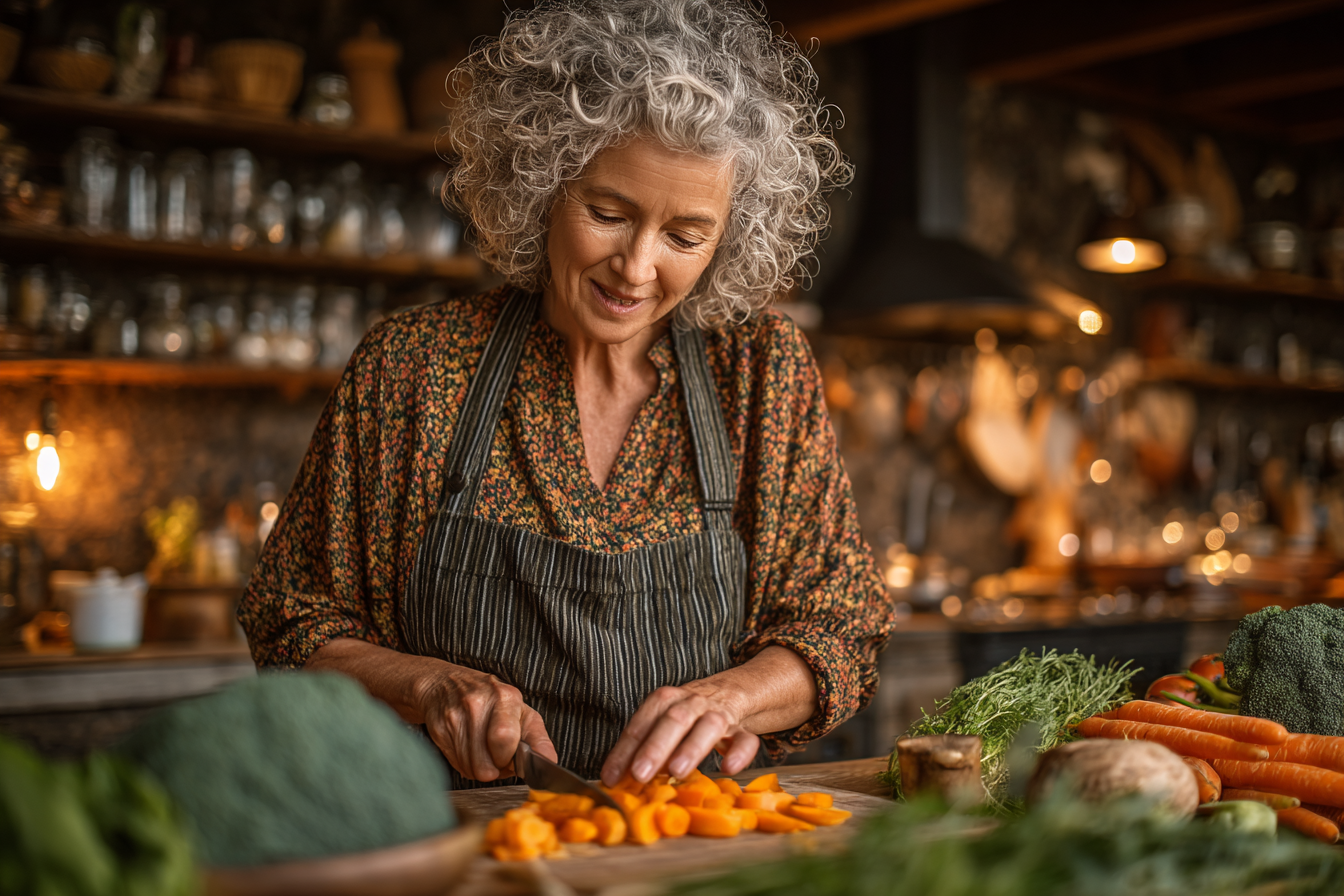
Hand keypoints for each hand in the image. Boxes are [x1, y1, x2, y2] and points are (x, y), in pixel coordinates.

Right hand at [415, 665, 557, 781]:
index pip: (504, 738)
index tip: (513, 760)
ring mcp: (455, 715)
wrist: (445, 683)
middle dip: (495, 769)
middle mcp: (479, 702)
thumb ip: (537, 738)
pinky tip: (467, 747)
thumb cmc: (491, 701)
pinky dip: (464, 763)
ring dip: (480, 768)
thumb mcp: (521, 712)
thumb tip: (549, 762)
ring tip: (483, 751)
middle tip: (498, 757)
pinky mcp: (438, 728)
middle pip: (486, 764)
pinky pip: (455, 764)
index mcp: (506, 697)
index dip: (508, 759)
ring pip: (471, 769)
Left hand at [600, 683, 758, 785]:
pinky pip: (745, 739)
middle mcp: (692, 703)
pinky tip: (727, 768)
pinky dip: (739, 753)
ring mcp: (719, 715)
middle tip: (640, 774)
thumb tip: (618, 781)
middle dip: (655, 747)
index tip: (611, 778)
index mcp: (666, 700)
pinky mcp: (742, 730)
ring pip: (709, 725)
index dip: (625, 750)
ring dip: (692, 747)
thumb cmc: (685, 716)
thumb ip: (643, 747)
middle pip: (674, 720)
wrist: (728, 693)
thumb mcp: (661, 723)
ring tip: (677, 772)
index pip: (642, 723)